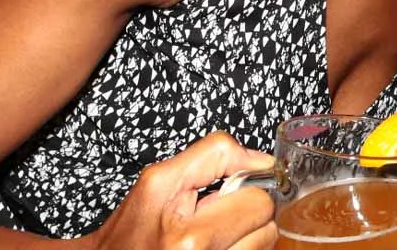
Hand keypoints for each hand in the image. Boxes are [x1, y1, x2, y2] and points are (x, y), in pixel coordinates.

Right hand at [81, 131, 274, 249]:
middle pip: (265, 223)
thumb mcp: (158, 182)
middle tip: (217, 212)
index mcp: (190, 240)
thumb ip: (212, 156)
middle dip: (247, 210)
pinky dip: (242, 246)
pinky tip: (219, 244)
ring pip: (265, 242)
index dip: (246, 185)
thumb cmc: (131, 231)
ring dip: (248, 233)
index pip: (257, 200)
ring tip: (217, 231)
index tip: (234, 186)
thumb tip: (262, 160)